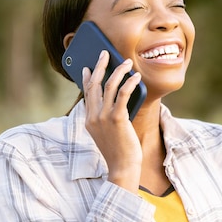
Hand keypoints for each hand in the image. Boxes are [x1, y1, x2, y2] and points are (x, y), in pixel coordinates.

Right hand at [83, 50, 142, 191]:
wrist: (122, 168)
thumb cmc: (119, 152)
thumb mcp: (107, 134)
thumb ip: (107, 118)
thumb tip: (116, 100)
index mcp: (88, 120)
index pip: (85, 94)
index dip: (86, 78)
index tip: (86, 67)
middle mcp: (92, 117)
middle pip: (94, 84)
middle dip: (99, 66)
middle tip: (105, 53)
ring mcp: (103, 117)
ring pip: (108, 85)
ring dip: (118, 70)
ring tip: (127, 62)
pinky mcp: (116, 119)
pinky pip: (123, 94)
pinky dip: (130, 83)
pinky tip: (136, 77)